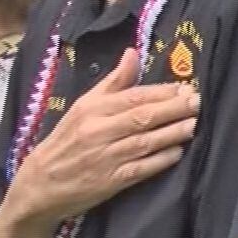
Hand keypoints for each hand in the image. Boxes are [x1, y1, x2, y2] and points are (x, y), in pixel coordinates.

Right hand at [10, 49, 198, 224]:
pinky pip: (142, 169)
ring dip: (172, 132)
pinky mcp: (111, 182)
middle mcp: (98, 131)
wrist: (41, 183)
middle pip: (142, 117)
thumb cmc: (66, 141)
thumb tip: (133, 53)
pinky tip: (178, 152)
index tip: (184, 87)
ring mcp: (105, 157)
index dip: (161, 92)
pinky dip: (161, 160)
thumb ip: (112, 82)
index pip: (132, 96)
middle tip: (196, 102)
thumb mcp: (82, 106)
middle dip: (173, 109)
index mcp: (91, 109)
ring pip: (145, 142)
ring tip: (193, 124)